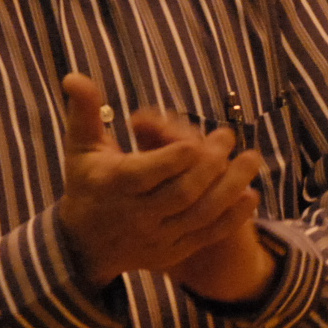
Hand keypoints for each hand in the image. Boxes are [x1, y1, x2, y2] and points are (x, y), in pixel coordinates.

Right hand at [55, 74, 264, 290]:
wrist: (85, 246)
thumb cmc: (87, 184)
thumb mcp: (80, 149)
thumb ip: (84, 112)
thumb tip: (74, 75)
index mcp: (113, 185)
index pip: (149, 173)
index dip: (176, 157)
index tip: (198, 139)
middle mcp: (135, 215)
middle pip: (182, 192)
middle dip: (211, 165)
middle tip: (228, 137)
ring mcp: (156, 237)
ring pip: (201, 214)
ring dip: (231, 187)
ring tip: (252, 159)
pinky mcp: (172, 252)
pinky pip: (208, 235)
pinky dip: (232, 217)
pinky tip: (251, 194)